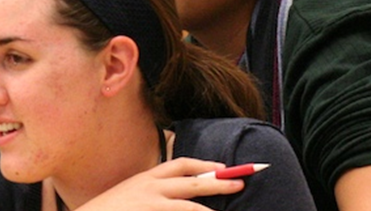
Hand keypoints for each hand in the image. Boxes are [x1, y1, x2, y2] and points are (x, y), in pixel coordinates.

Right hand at [76, 158, 244, 210]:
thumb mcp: (129, 195)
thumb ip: (151, 191)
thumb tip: (178, 191)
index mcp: (146, 179)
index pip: (181, 165)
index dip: (206, 164)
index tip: (224, 167)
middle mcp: (150, 189)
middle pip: (194, 183)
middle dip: (220, 181)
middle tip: (241, 182)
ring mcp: (150, 206)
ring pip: (191, 207)